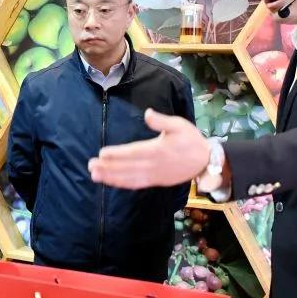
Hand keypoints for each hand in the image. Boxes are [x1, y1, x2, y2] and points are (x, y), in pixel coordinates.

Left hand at [88, 109, 208, 188]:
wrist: (206, 161)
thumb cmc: (191, 140)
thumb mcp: (180, 125)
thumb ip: (162, 121)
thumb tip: (148, 113)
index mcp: (159, 150)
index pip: (134, 152)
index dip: (117, 154)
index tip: (102, 153)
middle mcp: (154, 165)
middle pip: (127, 167)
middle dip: (108, 167)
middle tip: (90, 165)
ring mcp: (154, 176)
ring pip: (129, 178)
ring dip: (111, 177)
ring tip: (95, 175)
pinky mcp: (155, 182)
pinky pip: (136, 184)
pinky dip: (122, 183)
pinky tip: (110, 181)